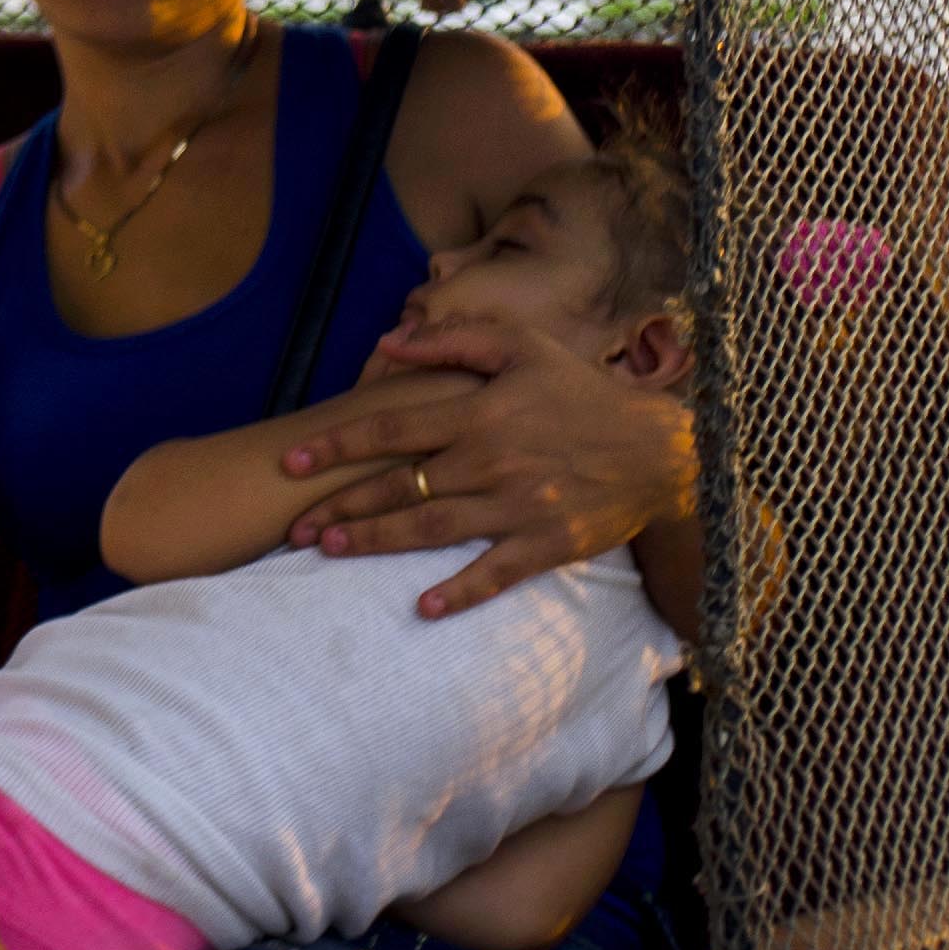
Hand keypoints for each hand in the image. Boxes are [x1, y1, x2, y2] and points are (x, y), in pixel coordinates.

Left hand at [277, 321, 682, 616]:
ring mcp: (518, 507)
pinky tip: (422, 606)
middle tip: (295, 526)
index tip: (291, 460)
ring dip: (377, 542)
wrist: (658, 449)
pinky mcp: (546, 544)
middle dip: (342, 506)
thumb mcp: (521, 347)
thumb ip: (453, 342)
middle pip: (400, 487)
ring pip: (432, 529)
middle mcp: (492, 461)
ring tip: (330, 550)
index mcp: (480, 413)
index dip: (338, 446)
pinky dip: (459, 592)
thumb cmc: (580, 391)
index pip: (392, 430)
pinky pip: (495, 573)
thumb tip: (388, 343)